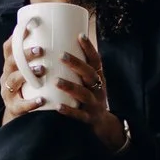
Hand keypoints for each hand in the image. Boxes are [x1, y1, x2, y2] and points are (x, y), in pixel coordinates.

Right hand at [0, 32, 50, 121]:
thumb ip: (45, 58)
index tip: (30, 26)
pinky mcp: (13, 108)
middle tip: (40, 50)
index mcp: (11, 65)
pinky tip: (42, 99)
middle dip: (25, 55)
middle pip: (12, 62)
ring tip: (42, 69)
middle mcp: (7, 76)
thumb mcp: (34, 71)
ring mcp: (8, 92)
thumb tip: (69, 36)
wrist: (24, 115)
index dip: (17, 36)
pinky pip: (20, 105)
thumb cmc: (34, 87)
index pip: (9, 48)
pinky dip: (31, 102)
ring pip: (13, 80)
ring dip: (27, 74)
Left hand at [52, 37, 129, 153]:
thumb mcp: (90, 82)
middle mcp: (98, 89)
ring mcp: (94, 104)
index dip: (89, 48)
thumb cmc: (90, 97)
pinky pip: (79, 115)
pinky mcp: (88, 118)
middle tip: (61, 55)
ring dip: (70, 87)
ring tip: (56, 81)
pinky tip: (57, 107)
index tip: (80, 35)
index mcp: (99, 78)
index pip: (96, 60)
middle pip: (90, 74)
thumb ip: (80, 69)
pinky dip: (69, 111)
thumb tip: (60, 45)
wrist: (103, 123)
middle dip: (77, 64)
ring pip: (84, 94)